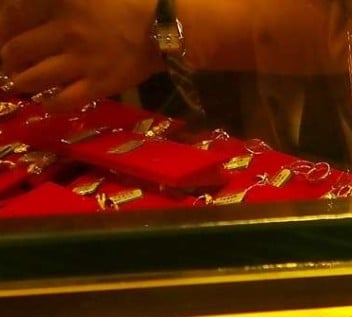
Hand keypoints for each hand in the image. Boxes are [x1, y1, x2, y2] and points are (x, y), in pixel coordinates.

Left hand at [0, 0, 164, 110]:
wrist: (166, 28)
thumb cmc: (130, 3)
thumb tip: (23, 8)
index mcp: (63, 2)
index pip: (16, 16)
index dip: (3, 27)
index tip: (3, 35)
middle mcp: (66, 31)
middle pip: (18, 49)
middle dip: (7, 58)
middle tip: (7, 62)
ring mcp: (81, 61)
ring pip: (35, 77)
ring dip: (21, 82)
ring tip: (18, 82)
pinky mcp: (98, 84)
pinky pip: (64, 100)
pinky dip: (50, 103)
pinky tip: (46, 102)